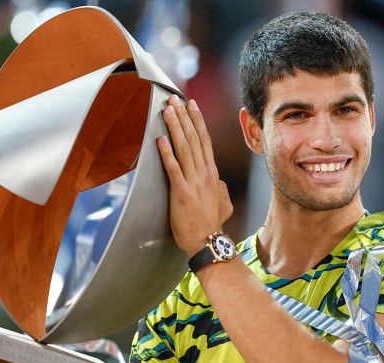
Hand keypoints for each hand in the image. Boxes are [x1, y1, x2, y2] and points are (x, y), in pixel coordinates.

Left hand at [157, 95, 232, 255]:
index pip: (205, 141)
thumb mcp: (223, 202)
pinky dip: (167, 152)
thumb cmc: (212, 224)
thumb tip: (217, 182)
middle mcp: (204, 173)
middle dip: (184, 116)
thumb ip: (220, 189)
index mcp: (212, 174)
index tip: (192, 105)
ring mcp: (193, 181)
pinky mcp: (181, 192)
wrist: (208, 241)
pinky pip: (173, 168)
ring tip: (167, 110)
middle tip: (175, 99)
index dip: (197, 121)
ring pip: (184, 148)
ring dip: (175, 127)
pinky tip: (160, 139)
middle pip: (194, 138)